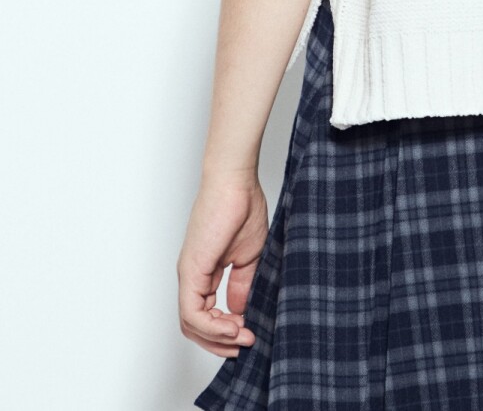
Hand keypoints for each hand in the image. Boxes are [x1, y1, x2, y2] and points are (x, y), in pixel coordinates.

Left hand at [177, 170, 268, 357]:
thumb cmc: (242, 206)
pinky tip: (235, 326)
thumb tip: (241, 311)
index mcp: (204, 273)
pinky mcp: (192, 270)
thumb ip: (243, 284)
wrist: (235, 181)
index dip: (226, 331)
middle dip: (220, 343)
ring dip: (218, 338)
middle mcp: (192, 276)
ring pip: (191, 325)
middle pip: (194, 327)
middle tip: (246, 344)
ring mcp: (189, 274)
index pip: (206, 315)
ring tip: (243, 335)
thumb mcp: (248, 255)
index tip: (251, 331)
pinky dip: (213, 327)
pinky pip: (193, 313)